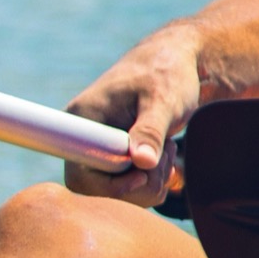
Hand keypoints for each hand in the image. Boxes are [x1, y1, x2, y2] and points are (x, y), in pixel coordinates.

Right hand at [61, 28, 204, 204]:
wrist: (178, 64)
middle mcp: (84, 138)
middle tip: (166, 153)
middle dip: (141, 182)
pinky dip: (153, 178)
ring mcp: (99, 149)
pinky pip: (132, 187)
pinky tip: (164, 154)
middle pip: (100, 191)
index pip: (80, 174)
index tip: (142, 175)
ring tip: (167, 146)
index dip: (110, 186)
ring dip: (152, 179)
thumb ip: (150, 130)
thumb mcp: (163, 100)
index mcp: (82, 120)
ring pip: (121, 192)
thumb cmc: (167, 73)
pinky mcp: (116, 158)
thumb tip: (141, 162)